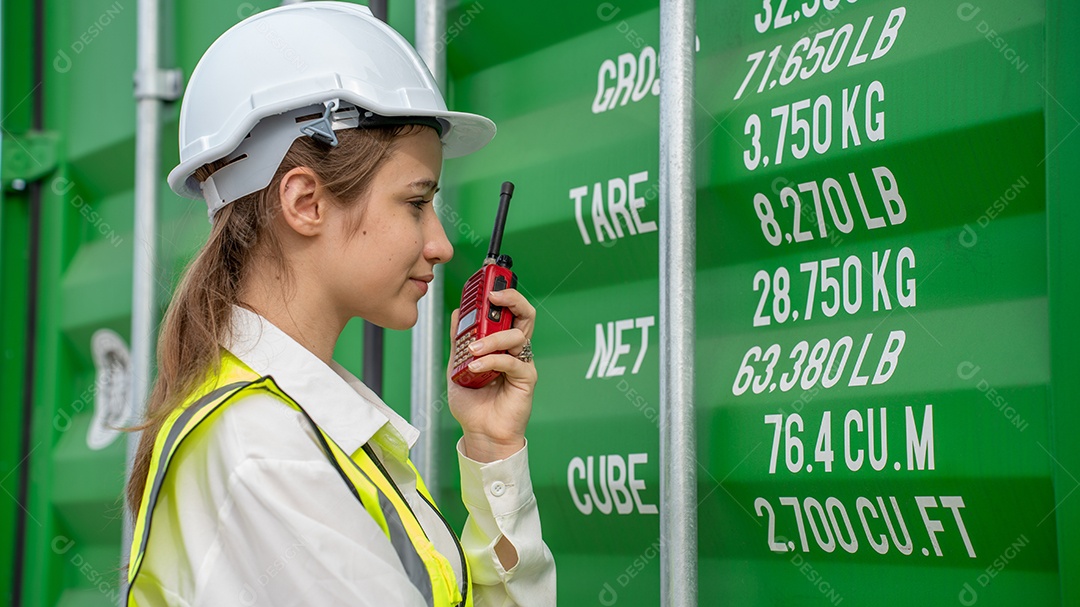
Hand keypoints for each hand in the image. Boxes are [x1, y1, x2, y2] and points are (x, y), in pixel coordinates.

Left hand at [447, 289, 536, 462]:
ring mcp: (521, 362)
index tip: (484, 286)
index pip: (507, 311)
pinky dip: (492, 361)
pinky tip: (476, 367)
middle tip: (493, 296)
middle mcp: (514, 349)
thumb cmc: (473, 403)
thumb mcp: (457, 365)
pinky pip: (512, 361)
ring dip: (492, 338)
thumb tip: (458, 312)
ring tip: (472, 350)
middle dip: (511, 299)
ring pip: (517, 335)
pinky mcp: (526, 378)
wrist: (480, 432)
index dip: (500, 295)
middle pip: (524, 313)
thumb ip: (459, 340)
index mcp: (500, 343)